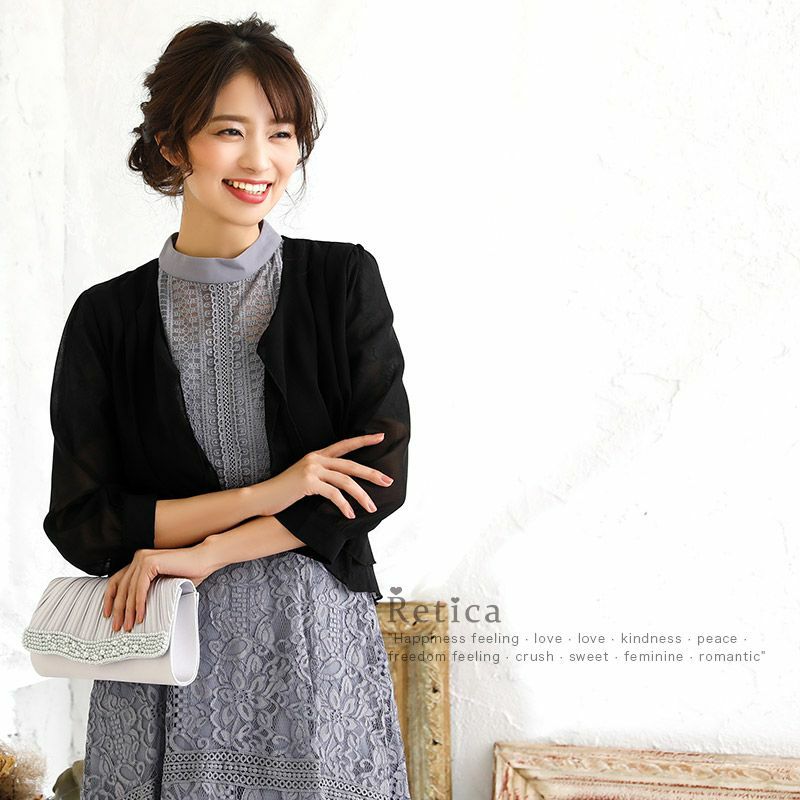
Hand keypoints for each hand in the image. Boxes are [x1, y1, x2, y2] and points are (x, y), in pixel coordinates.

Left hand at [102, 541, 215, 632]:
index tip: (108, 615)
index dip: (110, 600)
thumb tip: (135, 611)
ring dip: (128, 610)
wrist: (204, 560)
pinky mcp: (151, 562)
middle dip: (118, 610)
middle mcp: (138, 558)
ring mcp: (143, 558)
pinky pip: (140, 586)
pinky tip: (140, 615)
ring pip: (129, 589)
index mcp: (139, 562)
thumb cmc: (187, 573)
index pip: (117, 581)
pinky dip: (139, 603)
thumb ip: (149, 590)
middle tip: (118, 626)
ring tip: (129, 625)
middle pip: (121, 587)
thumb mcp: (162, 584)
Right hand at [254, 432, 394, 518]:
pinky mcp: (308, 483)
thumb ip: (323, 476)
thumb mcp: (305, 478)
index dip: (363, 440)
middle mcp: (316, 459)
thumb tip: (343, 485)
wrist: (262, 497)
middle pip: (351, 465)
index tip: (380, 437)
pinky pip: (333, 494)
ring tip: (372, 507)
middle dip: (372, 474)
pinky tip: (350, 515)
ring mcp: (312, 469)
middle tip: (388, 481)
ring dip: (361, 496)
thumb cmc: (285, 492)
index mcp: (317, 455)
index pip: (345, 445)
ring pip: (345, 481)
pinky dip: (344, 505)